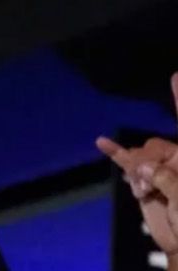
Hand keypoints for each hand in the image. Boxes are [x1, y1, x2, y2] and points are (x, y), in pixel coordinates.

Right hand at [96, 73, 177, 254]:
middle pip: (155, 146)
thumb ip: (164, 176)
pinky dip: (115, 154)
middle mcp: (176, 159)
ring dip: (136, 175)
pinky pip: (126, 163)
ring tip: (145, 194)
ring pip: (138, 159)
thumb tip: (138, 165)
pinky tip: (102, 142)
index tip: (176, 75)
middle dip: (149, 164)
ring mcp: (160, 169)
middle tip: (152, 188)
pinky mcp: (144, 182)